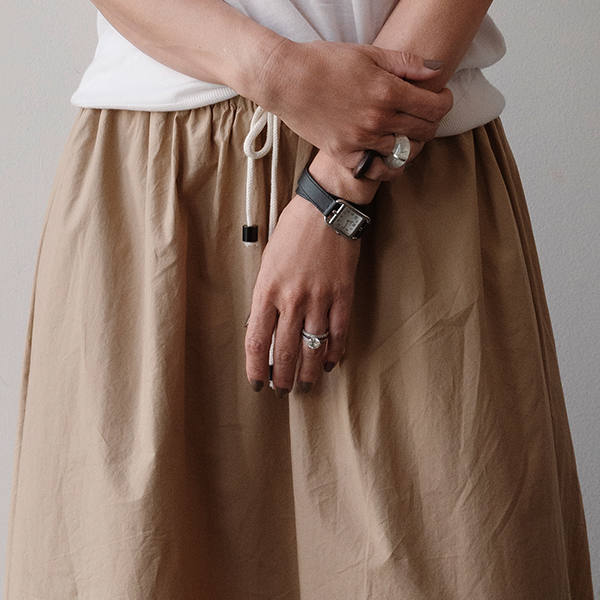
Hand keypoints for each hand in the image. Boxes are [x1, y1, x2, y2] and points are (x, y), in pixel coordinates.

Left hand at [245, 187, 360, 390]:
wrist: (328, 208)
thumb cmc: (294, 228)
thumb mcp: (268, 261)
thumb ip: (267, 294)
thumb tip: (267, 326)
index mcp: (267, 290)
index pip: (257, 341)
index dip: (256, 368)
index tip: (257, 383)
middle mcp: (292, 299)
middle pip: (285, 351)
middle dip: (282, 377)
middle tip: (282, 391)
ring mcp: (320, 298)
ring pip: (313, 347)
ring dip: (308, 372)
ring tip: (305, 385)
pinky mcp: (343, 294)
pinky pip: (339, 332)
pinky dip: (335, 351)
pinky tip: (330, 363)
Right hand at [252, 40, 452, 169]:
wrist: (284, 78)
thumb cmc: (324, 60)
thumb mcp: (369, 53)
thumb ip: (407, 63)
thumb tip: (437, 71)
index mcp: (388, 91)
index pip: (435, 107)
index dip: (445, 101)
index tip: (440, 97)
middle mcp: (378, 119)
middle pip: (425, 130)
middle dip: (433, 121)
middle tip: (425, 112)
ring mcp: (361, 139)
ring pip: (405, 152)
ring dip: (414, 142)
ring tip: (408, 130)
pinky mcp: (344, 153)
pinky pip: (379, 170)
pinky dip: (390, 164)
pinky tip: (390, 152)